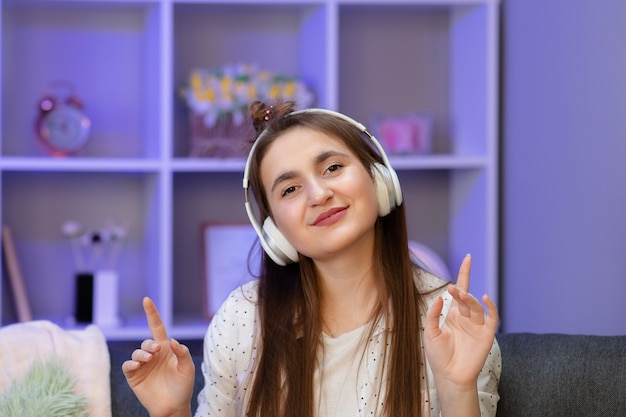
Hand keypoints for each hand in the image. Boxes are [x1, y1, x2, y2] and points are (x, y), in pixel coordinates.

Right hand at [122, 297, 194, 416]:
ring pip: (137, 352)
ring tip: (149, 359)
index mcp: (166, 349)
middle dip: (149, 344)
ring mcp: (143, 365)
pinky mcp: (134, 376)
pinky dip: (131, 363)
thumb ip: (182, 352)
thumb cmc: (182, 387)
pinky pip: (128, 365)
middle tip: (156, 351)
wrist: (173, 407)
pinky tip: (137, 365)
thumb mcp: (187, 368)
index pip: (157, 327)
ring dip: (142, 353)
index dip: (152, 313)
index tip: (147, 300)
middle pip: (146, 341)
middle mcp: (153, 355)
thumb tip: (171, 340)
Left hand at [424, 254, 498, 388]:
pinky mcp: (486, 335)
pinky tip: (485, 298)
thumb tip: (441, 297)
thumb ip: (433, 314)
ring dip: (469, 299)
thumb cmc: (438, 356)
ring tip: (461, 295)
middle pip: (466, 297)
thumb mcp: (430, 333)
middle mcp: (466, 318)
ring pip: (476, 306)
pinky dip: (491, 306)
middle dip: (461, 291)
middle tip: (453, 289)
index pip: (460, 290)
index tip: (467, 258)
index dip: (464, 274)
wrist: (450, 377)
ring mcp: (477, 326)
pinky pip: (492, 317)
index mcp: (453, 315)